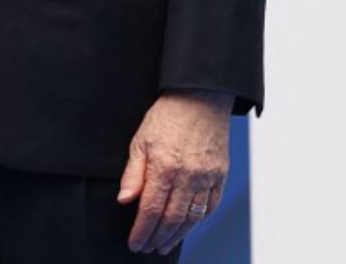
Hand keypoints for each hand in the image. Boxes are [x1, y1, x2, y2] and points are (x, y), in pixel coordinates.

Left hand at [117, 90, 231, 253]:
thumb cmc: (168, 115)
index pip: (150, 209)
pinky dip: (199, 221)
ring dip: (177, 235)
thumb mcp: (140, 140)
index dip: (142, 231)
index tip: (135, 243)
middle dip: (157, 238)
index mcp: (164, 166)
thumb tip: (125, 200)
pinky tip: (188, 226)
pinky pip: (210, 206)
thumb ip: (133, 173)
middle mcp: (188, 175)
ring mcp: (206, 176)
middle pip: (171, 219)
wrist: (200, 97)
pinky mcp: (220, 175)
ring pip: (192, 218)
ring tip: (165, 244)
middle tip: (148, 248)